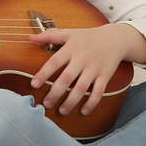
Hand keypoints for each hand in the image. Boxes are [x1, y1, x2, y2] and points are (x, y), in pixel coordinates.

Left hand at [28, 23, 145, 115]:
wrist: (115, 38)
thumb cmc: (88, 37)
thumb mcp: (69, 33)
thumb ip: (49, 36)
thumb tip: (29, 38)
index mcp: (71, 48)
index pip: (54, 61)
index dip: (43, 73)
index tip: (33, 84)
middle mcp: (82, 58)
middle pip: (67, 78)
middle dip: (56, 93)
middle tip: (46, 104)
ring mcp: (94, 68)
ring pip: (82, 87)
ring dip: (71, 101)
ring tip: (62, 111)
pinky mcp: (105, 75)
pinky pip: (99, 91)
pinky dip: (92, 102)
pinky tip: (83, 111)